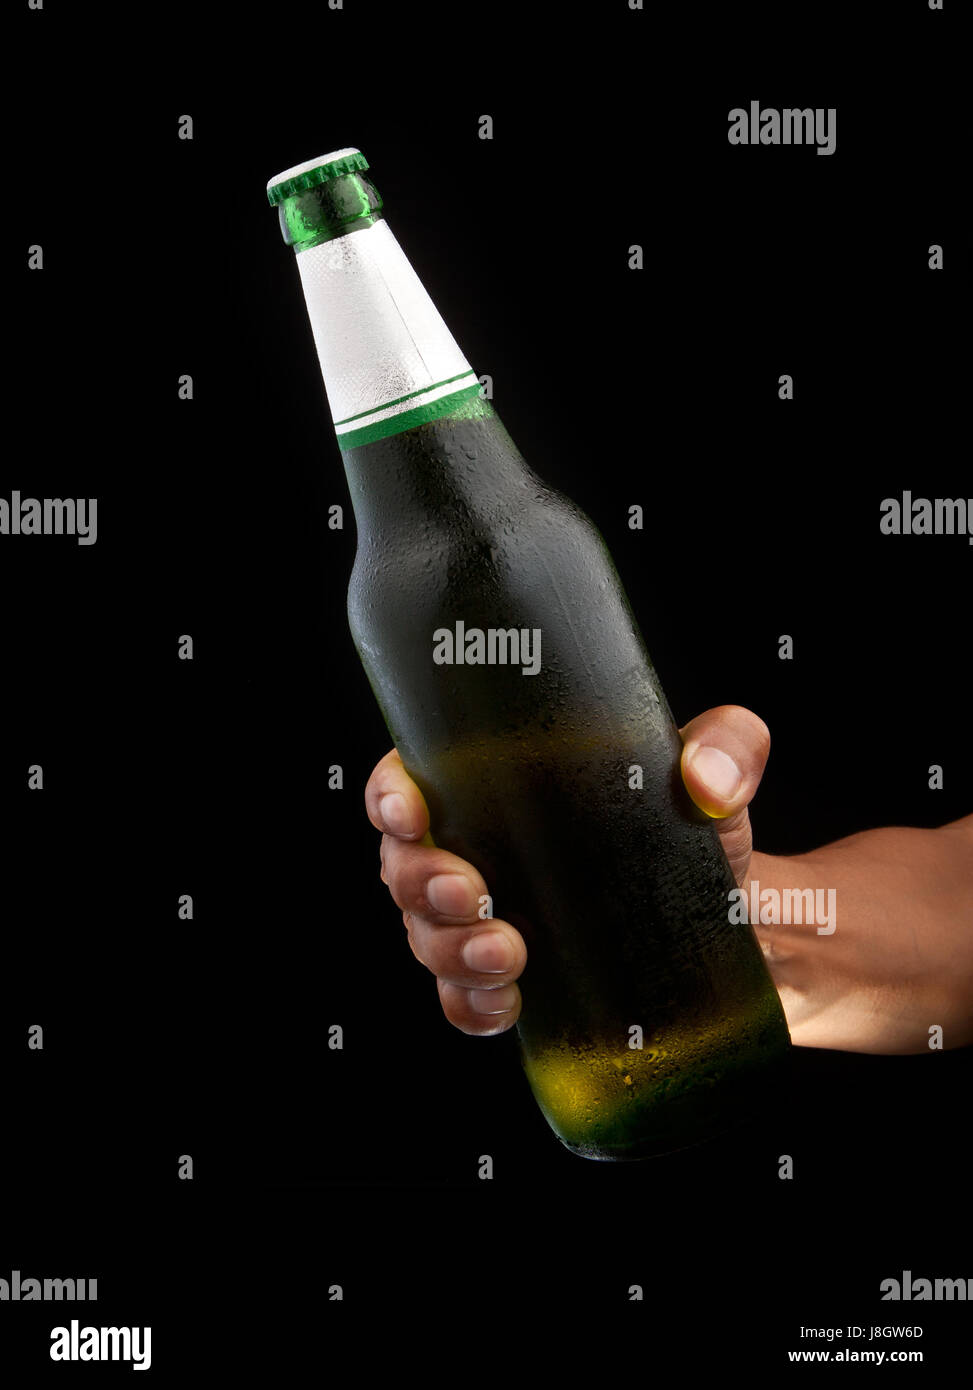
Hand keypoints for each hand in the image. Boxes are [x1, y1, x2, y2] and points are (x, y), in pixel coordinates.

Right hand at [365, 705, 768, 1036]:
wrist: (736, 918)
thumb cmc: (703, 826)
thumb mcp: (721, 770)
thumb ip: (728, 747)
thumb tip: (707, 779)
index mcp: (498, 780)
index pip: (410, 776)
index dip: (390, 793)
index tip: (411, 810)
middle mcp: (475, 846)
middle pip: (404, 864)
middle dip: (421, 882)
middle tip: (472, 892)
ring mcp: (483, 919)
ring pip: (424, 935)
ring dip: (449, 949)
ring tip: (507, 952)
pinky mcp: (509, 979)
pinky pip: (460, 1001)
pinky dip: (471, 1007)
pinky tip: (507, 1004)